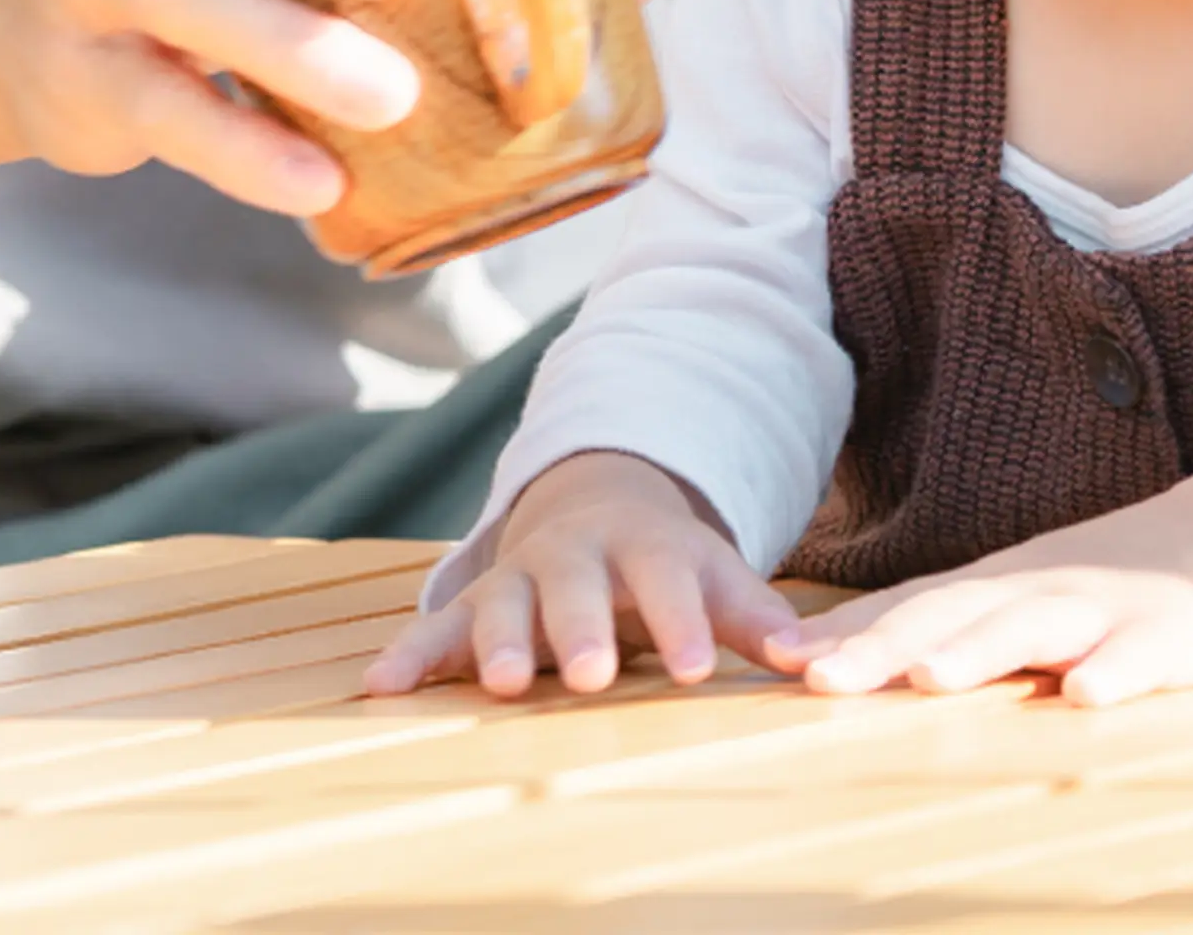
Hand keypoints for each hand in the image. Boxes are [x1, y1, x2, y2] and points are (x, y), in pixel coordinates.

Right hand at [365, 450, 804, 698]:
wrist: (595, 504)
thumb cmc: (665, 562)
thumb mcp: (713, 575)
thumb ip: (755, 618)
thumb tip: (813, 664)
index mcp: (644, 545)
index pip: (669, 580)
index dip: (684, 622)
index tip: (698, 665)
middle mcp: (574, 556)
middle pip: (577, 589)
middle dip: (582, 630)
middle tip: (593, 675)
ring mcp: (517, 577)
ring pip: (502, 605)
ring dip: (497, 643)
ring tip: (500, 686)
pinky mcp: (470, 604)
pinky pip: (434, 629)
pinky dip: (408, 656)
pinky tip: (378, 688)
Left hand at [793, 565, 1192, 707]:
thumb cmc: (1090, 589)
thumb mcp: (1000, 603)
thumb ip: (915, 628)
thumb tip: (801, 661)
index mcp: (990, 589)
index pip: (904, 609)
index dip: (842, 636)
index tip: (773, 661)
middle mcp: (1034, 592)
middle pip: (951, 615)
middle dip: (885, 647)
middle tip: (821, 678)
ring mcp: (1101, 609)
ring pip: (1034, 629)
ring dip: (981, 651)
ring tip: (931, 677)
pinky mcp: (1168, 635)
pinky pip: (1140, 657)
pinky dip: (1114, 672)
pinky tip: (1085, 695)